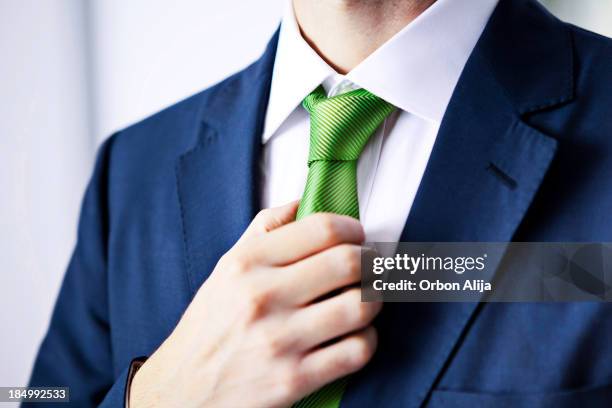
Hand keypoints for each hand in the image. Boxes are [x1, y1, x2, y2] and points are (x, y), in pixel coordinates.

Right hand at [129, 201, 381, 407]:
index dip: (352, 228)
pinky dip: (367, 339)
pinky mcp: (294, 380)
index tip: (357, 236)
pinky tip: (356, 335)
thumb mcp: (226, 268)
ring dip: (374, 299)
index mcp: (247, 263)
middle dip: (371, 262)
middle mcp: (263, 297)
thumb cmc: (209, 326)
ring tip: (366, 298)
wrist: (182, 390)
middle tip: (370, 266)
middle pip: (349, 263)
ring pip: (361, 306)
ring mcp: (280, 340)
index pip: (322, 228)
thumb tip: (301, 203)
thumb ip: (264, 230)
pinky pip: (357, 350)